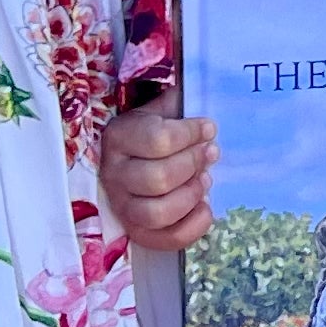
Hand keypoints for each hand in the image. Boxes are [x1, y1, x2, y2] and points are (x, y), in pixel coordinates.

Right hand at [102, 91, 217, 248]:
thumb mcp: (162, 107)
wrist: (137, 153)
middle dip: (193, 165)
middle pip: (158, 178)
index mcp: (119, 136)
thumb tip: (204, 86)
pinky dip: (191, 228)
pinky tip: (207, 208)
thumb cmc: (156, 127)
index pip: (158, 140)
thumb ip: (178, 101)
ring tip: (206, 179)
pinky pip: (163, 240)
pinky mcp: (135, 230)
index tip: (210, 128)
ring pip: (157, 213)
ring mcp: (121, 205)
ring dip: (191, 196)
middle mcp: (113, 173)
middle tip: (212, 153)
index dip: (190, 134)